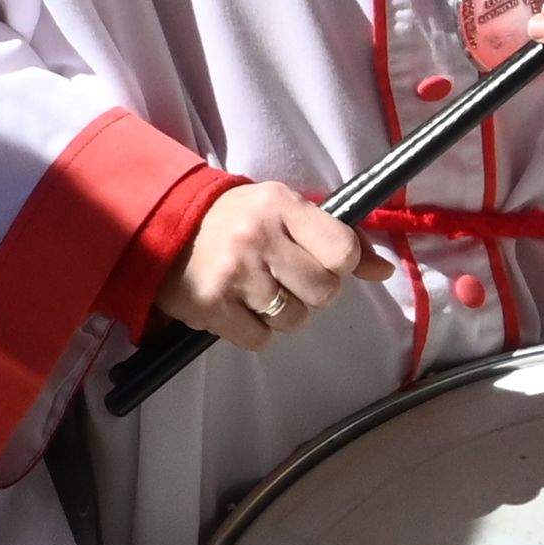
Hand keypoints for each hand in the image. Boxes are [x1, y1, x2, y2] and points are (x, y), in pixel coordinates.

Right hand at [157, 179, 368, 345]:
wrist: (159, 221)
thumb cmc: (233, 217)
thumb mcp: (284, 210)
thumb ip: (337, 237)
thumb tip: (384, 270)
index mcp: (279, 205)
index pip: (344, 251)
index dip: (337, 262)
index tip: (316, 257)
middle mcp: (257, 237)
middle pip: (325, 293)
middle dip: (310, 291)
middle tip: (283, 276)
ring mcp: (234, 274)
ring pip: (294, 319)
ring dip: (280, 312)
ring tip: (255, 289)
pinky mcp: (210, 305)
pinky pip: (260, 338)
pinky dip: (252, 328)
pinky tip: (235, 305)